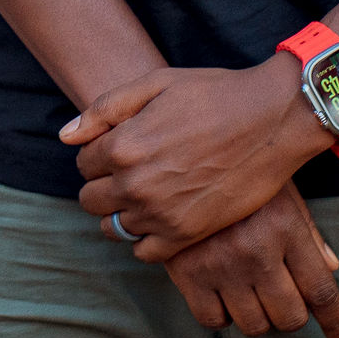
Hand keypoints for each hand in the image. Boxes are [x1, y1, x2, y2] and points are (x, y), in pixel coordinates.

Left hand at [67, 57, 325, 251]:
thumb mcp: (153, 85)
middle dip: (103, 185)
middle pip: (91, 200)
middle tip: (129, 173)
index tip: (119, 149)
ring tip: (145, 195)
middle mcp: (136, 184)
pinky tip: (159, 219)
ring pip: (114, 227)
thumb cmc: (214, 94)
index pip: (83, 164)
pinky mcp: (189, 233)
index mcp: (123, 146)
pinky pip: (146, 252)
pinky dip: (144, 240)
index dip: (98, 155)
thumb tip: (65, 137)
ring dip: (122, 213)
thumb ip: (103, 111)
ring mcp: (162, 213)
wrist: (273, 119)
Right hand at [150, 185, 338, 337]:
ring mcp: (220, 264)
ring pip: (255, 325)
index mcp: (285, 227)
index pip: (321, 291)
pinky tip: (221, 294)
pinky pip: (213, 320)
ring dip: (258, 317)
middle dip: (291, 315)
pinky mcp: (186, 272)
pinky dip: (222, 315)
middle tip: (281, 299)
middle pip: (290, 317)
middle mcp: (255, 251)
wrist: (174, 157)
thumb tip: (330, 268)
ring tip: (249, 294)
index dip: (335, 322)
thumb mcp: (280, 189)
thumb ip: (307, 230)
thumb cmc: (237, 172)